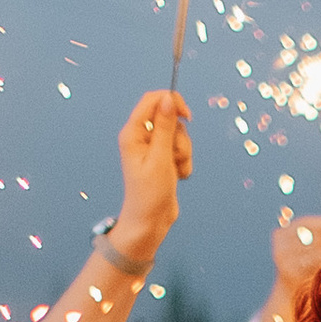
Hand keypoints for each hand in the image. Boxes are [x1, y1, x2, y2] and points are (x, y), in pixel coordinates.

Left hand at [111, 91, 192, 261]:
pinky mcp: (163, 159)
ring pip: (179, 136)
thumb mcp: (160, 158)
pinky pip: (181, 150)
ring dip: (184, 153)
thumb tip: (168, 99)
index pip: (152, 100)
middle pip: (170, 118)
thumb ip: (165, 127)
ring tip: (176, 170)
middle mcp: (142, 137)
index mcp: (133, 132)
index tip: (187, 115)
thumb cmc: (149, 194)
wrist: (150, 222)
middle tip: (174, 156)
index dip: (171, 102)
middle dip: (180, 137)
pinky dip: (184, 163)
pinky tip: (178, 176)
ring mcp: (153, 148)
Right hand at [270, 211, 320, 304]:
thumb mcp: (310, 248)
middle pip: (310, 235)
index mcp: (280, 234)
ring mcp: (282, 260)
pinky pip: (314, 266)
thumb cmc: (304, 267)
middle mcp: (278, 245)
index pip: (304, 223)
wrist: (290, 295)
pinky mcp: (288, 273)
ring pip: (314, 251)